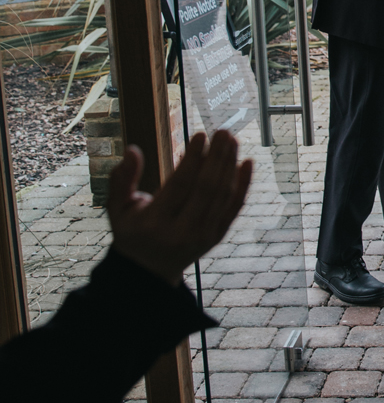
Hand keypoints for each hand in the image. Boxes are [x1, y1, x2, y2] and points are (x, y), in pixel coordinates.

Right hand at [107, 132, 252, 283]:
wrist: (149, 270)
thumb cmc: (132, 231)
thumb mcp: (118, 209)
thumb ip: (121, 180)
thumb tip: (132, 150)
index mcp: (154, 223)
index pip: (179, 186)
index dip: (192, 159)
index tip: (201, 136)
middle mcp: (181, 232)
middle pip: (206, 189)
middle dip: (217, 157)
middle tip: (223, 132)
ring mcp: (202, 236)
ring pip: (222, 196)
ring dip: (230, 165)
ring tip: (232, 140)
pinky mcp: (216, 236)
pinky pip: (234, 208)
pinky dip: (243, 185)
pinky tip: (247, 163)